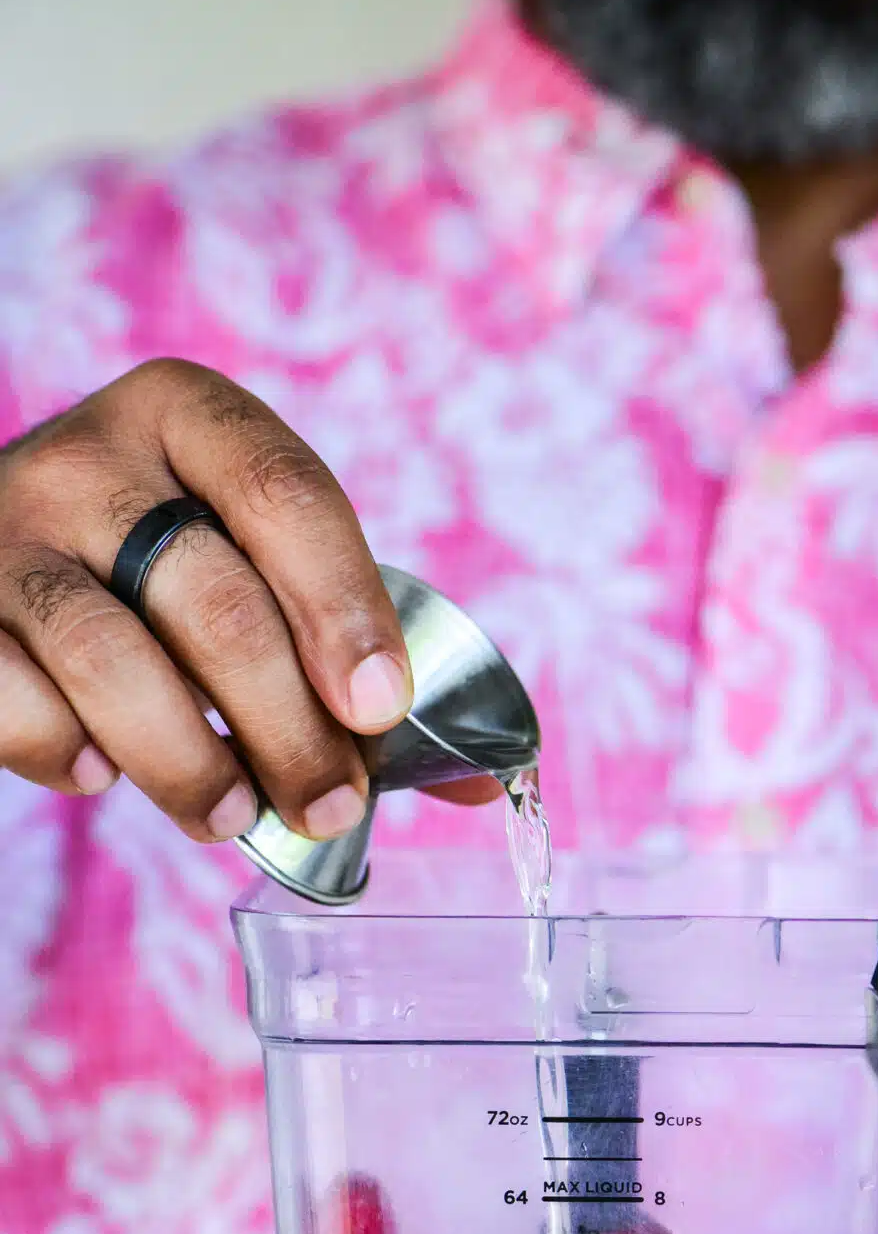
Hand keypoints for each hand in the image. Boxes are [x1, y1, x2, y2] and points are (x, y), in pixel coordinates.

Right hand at [0, 359, 498, 840]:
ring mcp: (6, 530)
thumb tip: (473, 779)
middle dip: (289, 726)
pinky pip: (12, 700)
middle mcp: (90, 457)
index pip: (285, 495)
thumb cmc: (159, 568)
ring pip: (107, 658)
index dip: (344, 606)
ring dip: (189, 761)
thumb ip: (349, 652)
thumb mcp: (251, 562)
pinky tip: (105, 774)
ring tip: (235, 817)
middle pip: (213, 599)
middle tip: (331, 804)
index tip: (380, 707)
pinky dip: (67, 751)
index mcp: (189, 416)